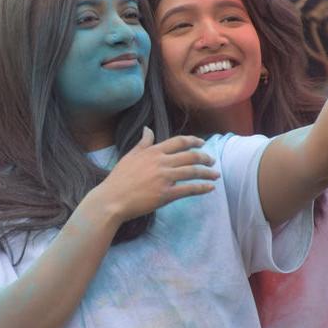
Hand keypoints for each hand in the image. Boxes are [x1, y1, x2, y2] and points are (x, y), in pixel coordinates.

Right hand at [93, 127, 217, 223]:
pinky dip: (202, 188)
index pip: (179, 142)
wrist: (112, 198)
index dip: (193, 141)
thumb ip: (143, 143)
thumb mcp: (130, 155)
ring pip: (192, 172)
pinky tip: (210, 188)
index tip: (202, 143)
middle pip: (190, 156)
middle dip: (204, 158)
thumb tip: (148, 129)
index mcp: (153, 152)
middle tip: (212, 161)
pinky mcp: (166, 194)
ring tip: (215, 175)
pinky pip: (189, 189)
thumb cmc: (119, 178)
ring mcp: (165, 178)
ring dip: (207, 173)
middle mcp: (161, 162)